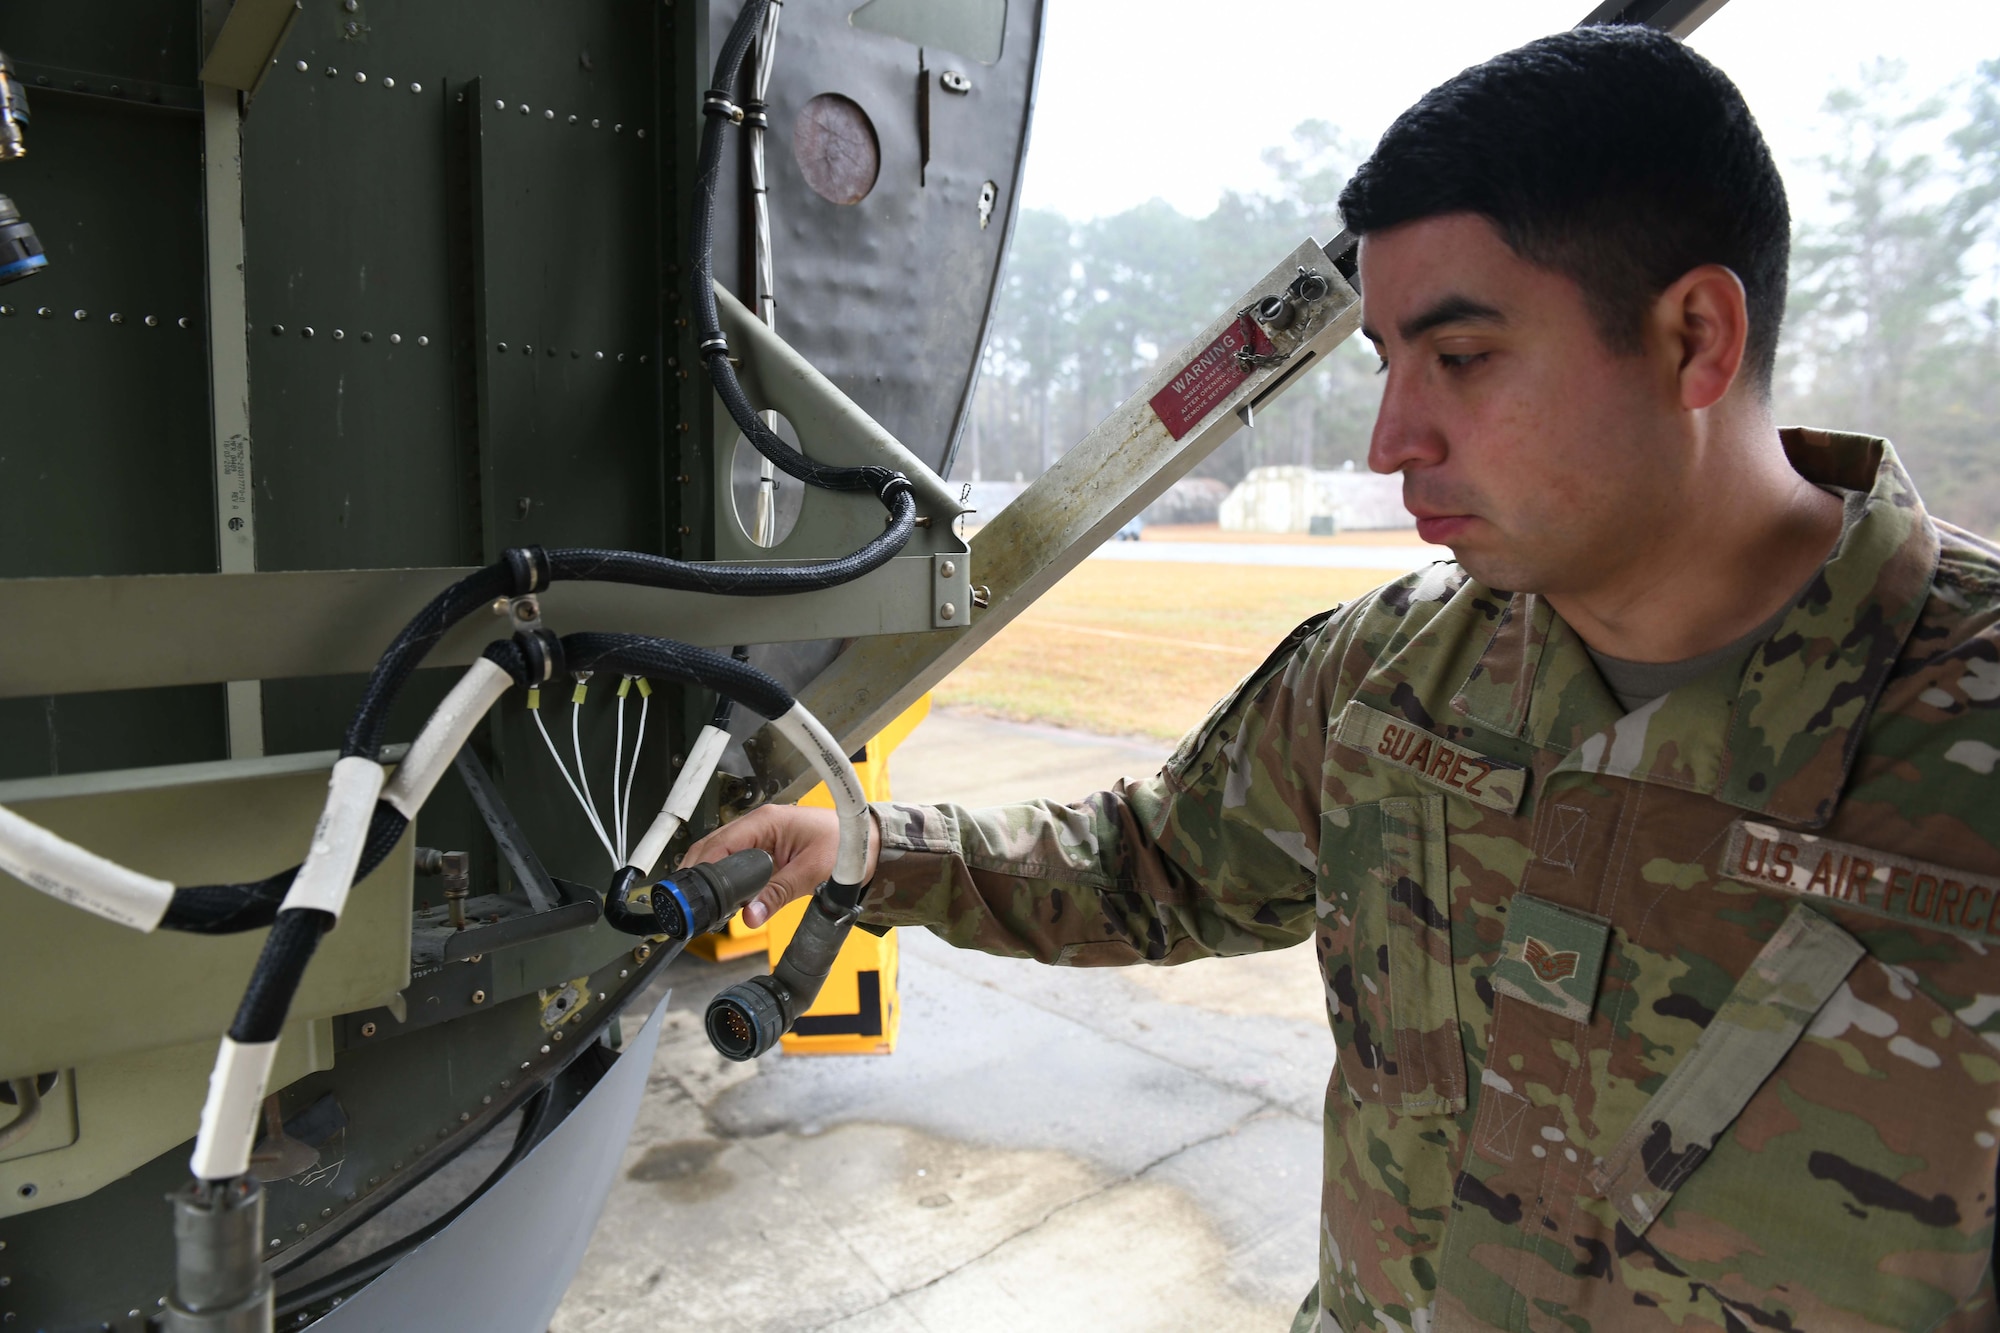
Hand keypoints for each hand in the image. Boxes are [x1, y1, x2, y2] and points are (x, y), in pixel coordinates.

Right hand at [679, 804, 879, 926]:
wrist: (867, 843)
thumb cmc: (846, 845)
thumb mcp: (812, 872)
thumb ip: (779, 894)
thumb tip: (750, 916)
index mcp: (767, 821)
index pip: (721, 841)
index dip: (702, 865)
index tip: (691, 889)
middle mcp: (759, 825)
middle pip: (714, 847)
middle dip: (700, 873)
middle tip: (692, 903)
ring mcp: (760, 836)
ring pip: (722, 855)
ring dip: (711, 876)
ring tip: (704, 904)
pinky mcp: (766, 850)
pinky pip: (737, 862)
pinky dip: (726, 879)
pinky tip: (723, 898)